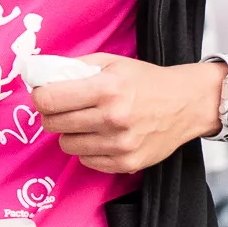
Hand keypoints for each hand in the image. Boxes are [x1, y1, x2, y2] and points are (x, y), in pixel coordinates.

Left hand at [32, 53, 220, 175]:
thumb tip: (40, 76)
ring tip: (89, 122)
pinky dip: (89, 149)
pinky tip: (103, 137)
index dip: (40, 97)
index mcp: (107, 88)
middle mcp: (113, 117)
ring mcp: (120, 144)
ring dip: (72, 133)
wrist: (187, 104)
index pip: (49, 100)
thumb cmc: (147, 81)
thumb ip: (75, 67)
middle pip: (53, 123)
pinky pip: (86, 160)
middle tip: (66, 108)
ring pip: (67, 145)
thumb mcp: (113, 62)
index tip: (45, 95)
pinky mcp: (127, 163)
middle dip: (53, 114)